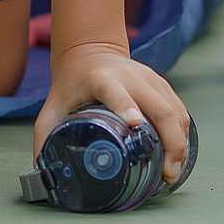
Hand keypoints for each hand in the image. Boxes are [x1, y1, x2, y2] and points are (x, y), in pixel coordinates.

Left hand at [34, 43, 192, 184]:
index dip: (126, 106)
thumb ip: (44, 136)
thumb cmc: (70, 84)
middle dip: (170, 141)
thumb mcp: (52, 106)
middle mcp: (129, 76)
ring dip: (180, 141)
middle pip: (158, 106)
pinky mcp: (160, 82)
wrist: (89, 51)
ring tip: (174, 169)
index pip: (115, 91)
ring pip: (174, 109)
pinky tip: (179, 152)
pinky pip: (179, 108)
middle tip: (168, 172)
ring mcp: (148, 78)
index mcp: (101, 79)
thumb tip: (41, 171)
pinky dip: (183, 132)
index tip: (135, 124)